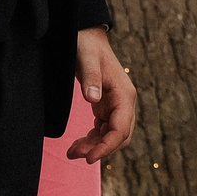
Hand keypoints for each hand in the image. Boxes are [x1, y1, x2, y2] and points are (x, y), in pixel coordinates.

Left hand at [66, 27, 135, 161]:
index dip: (107, 146)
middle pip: (120, 136)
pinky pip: (104, 130)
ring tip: (72, 152)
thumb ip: (91, 78)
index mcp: (124, 94)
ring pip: (112, 136)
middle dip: (100, 149)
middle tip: (75, 154)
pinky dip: (93, 140)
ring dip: (95, 146)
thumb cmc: (87, 46)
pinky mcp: (107, 107)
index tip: (90, 158)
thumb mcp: (87, 58)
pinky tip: (78, 144)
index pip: (121, 129)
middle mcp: (124, 102)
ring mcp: (116, 105)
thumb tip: (93, 100)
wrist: (87, 37)